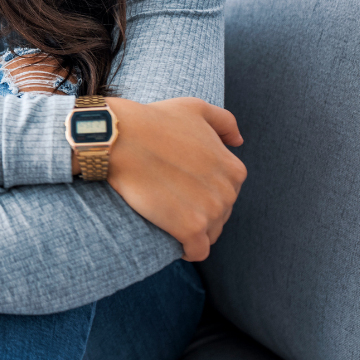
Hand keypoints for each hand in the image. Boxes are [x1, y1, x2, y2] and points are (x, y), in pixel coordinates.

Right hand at [101, 97, 246, 261]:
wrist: (120, 138)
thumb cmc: (153, 121)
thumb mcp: (195, 108)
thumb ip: (225, 122)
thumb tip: (238, 141)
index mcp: (233, 169)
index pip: (227, 193)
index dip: (203, 191)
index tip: (180, 186)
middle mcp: (228, 192)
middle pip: (219, 216)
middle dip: (199, 212)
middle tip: (170, 201)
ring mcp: (211, 212)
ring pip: (209, 235)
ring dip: (193, 232)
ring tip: (168, 218)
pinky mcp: (190, 229)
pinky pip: (197, 251)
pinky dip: (186, 249)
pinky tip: (172, 240)